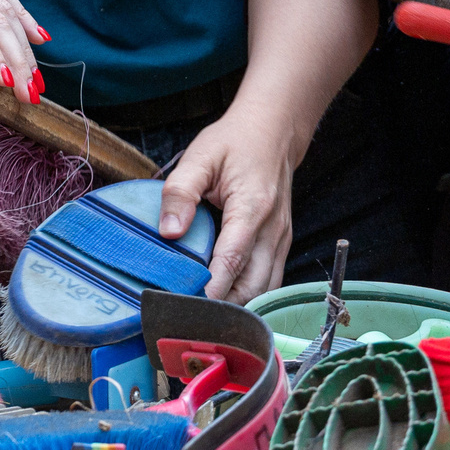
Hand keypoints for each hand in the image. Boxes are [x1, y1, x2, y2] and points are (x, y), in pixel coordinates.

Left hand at [157, 103, 293, 303]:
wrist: (273, 131)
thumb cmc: (235, 142)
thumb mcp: (201, 156)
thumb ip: (181, 192)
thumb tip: (169, 231)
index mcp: (251, 208)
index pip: (231, 262)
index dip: (210, 290)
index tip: (186, 307)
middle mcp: (272, 230)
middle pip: (252, 286)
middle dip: (223, 307)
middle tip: (189, 318)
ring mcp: (280, 239)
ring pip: (264, 290)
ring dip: (238, 305)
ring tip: (205, 315)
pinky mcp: (280, 243)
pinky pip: (269, 280)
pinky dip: (249, 294)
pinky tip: (226, 298)